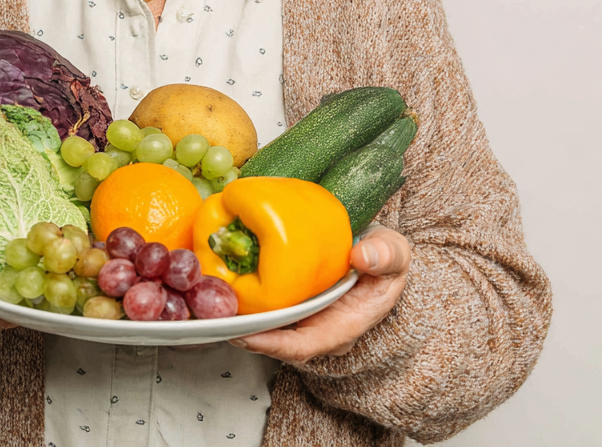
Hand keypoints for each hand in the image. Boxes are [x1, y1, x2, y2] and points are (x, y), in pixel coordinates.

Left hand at [229, 226, 409, 361]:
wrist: (379, 256)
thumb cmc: (385, 261)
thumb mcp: (394, 255)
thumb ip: (384, 256)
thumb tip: (362, 257)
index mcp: (341, 326)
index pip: (303, 347)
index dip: (272, 344)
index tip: (245, 335)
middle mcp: (316, 327)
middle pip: (274, 338)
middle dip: (242, 330)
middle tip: (211, 314)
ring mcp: (302, 315)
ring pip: (266, 322)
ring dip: (238, 314)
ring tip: (208, 299)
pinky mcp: (291, 300)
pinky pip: (266, 303)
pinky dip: (245, 295)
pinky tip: (225, 278)